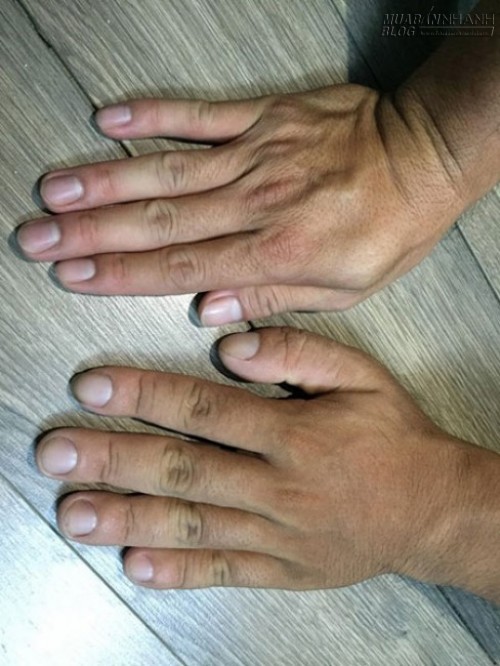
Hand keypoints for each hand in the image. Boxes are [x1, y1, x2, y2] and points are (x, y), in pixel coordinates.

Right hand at [18, 85, 463, 323]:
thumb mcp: (345, 287)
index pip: (180, 267)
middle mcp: (255, 202)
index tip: (73, 276)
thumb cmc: (389, 228)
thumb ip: (273, 300)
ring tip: (54, 191)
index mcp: (275, 252)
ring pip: (167, 169)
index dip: (120, 273)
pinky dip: (154, 114)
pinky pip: (201, 114)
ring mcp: (256, 153)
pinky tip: (110, 118)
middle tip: (38, 238)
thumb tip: (206, 311)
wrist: (426, 156)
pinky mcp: (264, 116)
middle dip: (92, 232)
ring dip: (105, 180)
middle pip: (159, 220)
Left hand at [35, 327, 480, 591]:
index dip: (144, 397)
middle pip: (184, 470)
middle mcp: (279, 486)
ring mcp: (278, 534)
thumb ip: (299, 353)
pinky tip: (135, 563)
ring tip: (74, 512)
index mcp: (295, 434)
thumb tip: (233, 346)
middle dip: (113, 459)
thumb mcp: (362, 376)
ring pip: (192, 525)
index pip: (205, 410)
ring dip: (127, 518)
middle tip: (55, 454)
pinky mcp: (283, 569)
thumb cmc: (393, 435)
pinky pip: (225, 571)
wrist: (432, 508)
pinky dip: (178, 571)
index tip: (92, 388)